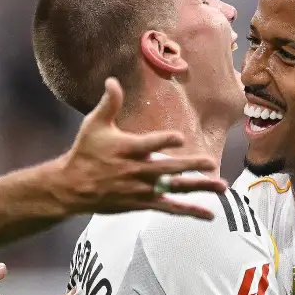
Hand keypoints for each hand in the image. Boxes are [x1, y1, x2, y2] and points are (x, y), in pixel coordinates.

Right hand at [55, 78, 227, 220]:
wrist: (73, 187)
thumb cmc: (85, 153)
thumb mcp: (94, 125)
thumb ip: (108, 103)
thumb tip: (113, 80)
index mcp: (127, 149)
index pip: (149, 144)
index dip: (164, 141)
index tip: (179, 138)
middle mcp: (137, 170)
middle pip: (168, 168)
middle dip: (190, 165)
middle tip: (210, 163)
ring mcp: (142, 189)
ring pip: (175, 188)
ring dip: (199, 187)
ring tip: (221, 187)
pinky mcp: (143, 203)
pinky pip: (170, 207)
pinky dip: (189, 210)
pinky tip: (208, 213)